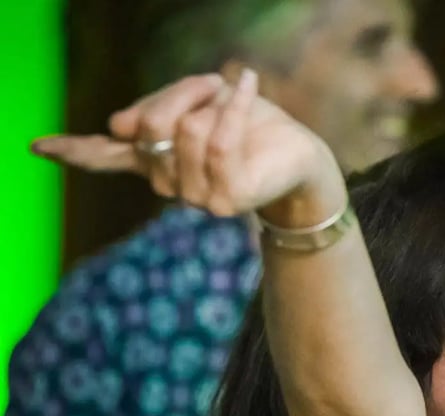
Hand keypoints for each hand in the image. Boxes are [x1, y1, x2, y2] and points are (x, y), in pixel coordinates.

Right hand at [30, 70, 339, 217]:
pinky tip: (247, 82)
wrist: (301, 155)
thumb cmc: (253, 127)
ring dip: (213, 101)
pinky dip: (235, 104)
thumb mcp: (201, 102)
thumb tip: (117, 127)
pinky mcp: (227, 198)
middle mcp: (170, 184)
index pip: (107, 158)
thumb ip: (161, 109)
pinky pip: (218, 139)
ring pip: (185, 130)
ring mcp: (196, 197)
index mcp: (157, 161)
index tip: (35, 145)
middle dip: (182, 93)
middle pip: (152, 125)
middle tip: (213, 83)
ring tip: (237, 95)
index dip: (73, 151)